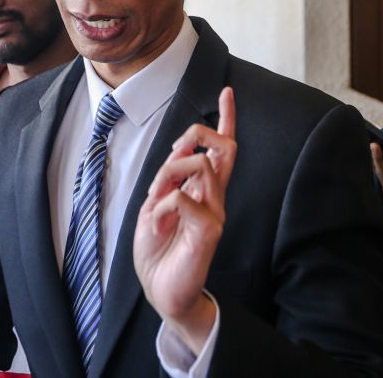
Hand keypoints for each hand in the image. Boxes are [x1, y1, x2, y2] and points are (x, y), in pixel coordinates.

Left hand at [134, 87, 236, 352]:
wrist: (160, 292)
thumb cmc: (158, 252)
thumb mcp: (154, 206)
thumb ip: (168, 180)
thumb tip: (179, 155)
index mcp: (203, 190)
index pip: (223, 149)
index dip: (227, 118)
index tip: (227, 91)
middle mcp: (215, 197)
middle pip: (222, 146)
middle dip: (196, 135)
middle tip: (173, 153)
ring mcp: (215, 213)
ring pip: (199, 165)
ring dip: (168, 175)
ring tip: (157, 202)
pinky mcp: (209, 230)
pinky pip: (183, 197)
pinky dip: (163, 206)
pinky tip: (159, 226)